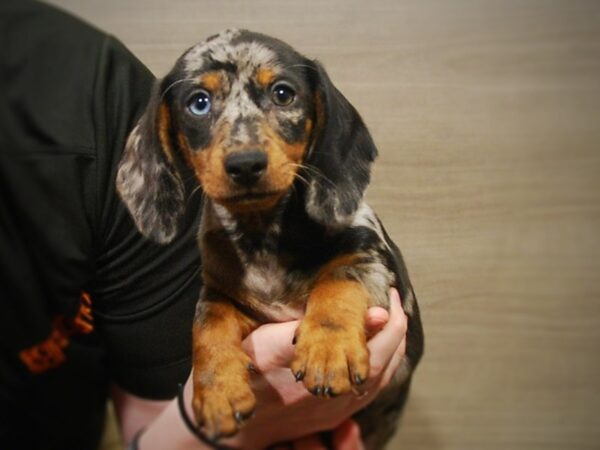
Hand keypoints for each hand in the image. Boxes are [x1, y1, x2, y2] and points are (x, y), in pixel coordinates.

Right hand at [224, 288, 406, 448]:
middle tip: (394, 301)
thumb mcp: (270, 340)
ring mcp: (339, 409)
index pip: (377, 347)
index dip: (391, 319)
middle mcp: (338, 396)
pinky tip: (376, 348)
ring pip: (382, 378)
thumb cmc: (248, 372)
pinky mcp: (335, 416)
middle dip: (396, 329)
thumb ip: (314, 327)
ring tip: (390, 320)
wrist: (237, 422)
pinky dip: (382, 364)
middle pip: (385, 363)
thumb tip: (368, 314)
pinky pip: (371, 389)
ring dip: (392, 347)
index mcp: (327, 375)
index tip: (390, 295)